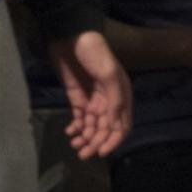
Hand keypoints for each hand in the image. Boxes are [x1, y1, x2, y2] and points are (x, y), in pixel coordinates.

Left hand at [50, 31, 131, 159]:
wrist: (70, 37)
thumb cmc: (94, 53)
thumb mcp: (107, 73)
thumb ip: (113, 99)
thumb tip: (114, 123)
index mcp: (122, 95)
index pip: (122, 124)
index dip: (113, 140)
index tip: (101, 152)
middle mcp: (109, 100)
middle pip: (105, 128)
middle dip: (96, 142)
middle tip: (82, 154)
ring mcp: (93, 99)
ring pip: (92, 126)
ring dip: (85, 138)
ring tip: (74, 145)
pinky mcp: (77, 97)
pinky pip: (79, 118)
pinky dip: (76, 128)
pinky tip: (69, 133)